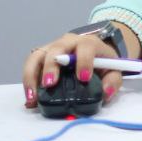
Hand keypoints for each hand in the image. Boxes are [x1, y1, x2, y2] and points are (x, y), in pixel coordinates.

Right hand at [21, 23, 139, 108]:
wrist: (93, 51)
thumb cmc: (102, 61)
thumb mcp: (113, 70)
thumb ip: (113, 81)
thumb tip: (106, 93)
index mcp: (89, 43)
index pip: (86, 47)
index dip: (84, 61)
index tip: (84, 78)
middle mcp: (68, 42)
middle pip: (56, 49)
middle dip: (51, 67)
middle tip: (50, 85)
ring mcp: (52, 48)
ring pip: (37, 56)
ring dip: (32, 75)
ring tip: (32, 97)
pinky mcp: (42, 56)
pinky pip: (30, 65)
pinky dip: (28, 81)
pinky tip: (30, 97)